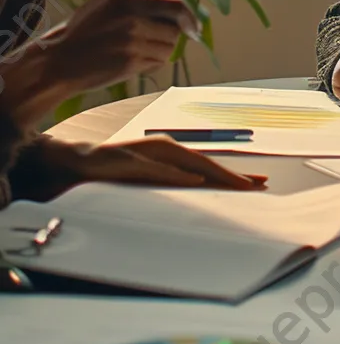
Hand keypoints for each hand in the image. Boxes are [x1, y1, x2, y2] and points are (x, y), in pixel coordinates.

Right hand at [17, 137, 266, 200]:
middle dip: (234, 176)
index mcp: (173, 155)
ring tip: (238, 185)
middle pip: (207, 164)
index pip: (210, 167)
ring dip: (215, 175)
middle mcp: (166, 149)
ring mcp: (149, 152)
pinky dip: (176, 175)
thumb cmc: (116, 172)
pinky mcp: (130, 158)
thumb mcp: (148, 180)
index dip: (235, 175)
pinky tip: (194, 180)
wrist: (76, 162)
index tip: (260, 183)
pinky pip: (157, 169)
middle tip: (259, 186)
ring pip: (189, 163)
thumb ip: (171, 184)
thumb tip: (199, 194)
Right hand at [38, 0, 198, 93]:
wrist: (59, 61)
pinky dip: (151, 63)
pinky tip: (133, 61)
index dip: (188, 14)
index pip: (175, 2)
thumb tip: (179, 3)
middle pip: (176, 26)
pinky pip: (158, 62)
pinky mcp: (130, 61)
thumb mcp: (108, 2)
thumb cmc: (87, 31)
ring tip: (137, 49)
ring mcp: (132, 40)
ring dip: (160, 50)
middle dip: (171, 33)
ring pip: (169, 46)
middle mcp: (132, 16)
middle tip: (157, 38)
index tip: (191, 24)